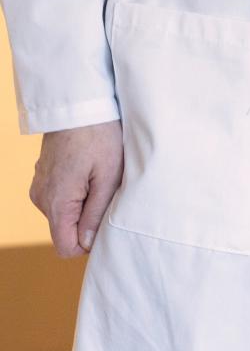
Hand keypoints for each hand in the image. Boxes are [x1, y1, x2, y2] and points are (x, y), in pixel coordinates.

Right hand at [30, 121, 123, 257]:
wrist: (79, 102)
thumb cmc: (100, 136)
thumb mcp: (108, 177)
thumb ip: (97, 214)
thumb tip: (88, 244)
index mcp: (56, 202)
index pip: (66, 248)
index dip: (89, 243)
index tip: (106, 219)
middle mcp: (41, 198)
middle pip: (66, 231)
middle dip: (88, 220)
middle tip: (105, 190)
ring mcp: (39, 186)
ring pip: (64, 214)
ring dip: (83, 204)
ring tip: (97, 176)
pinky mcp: (42, 177)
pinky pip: (60, 198)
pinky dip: (76, 192)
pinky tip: (87, 170)